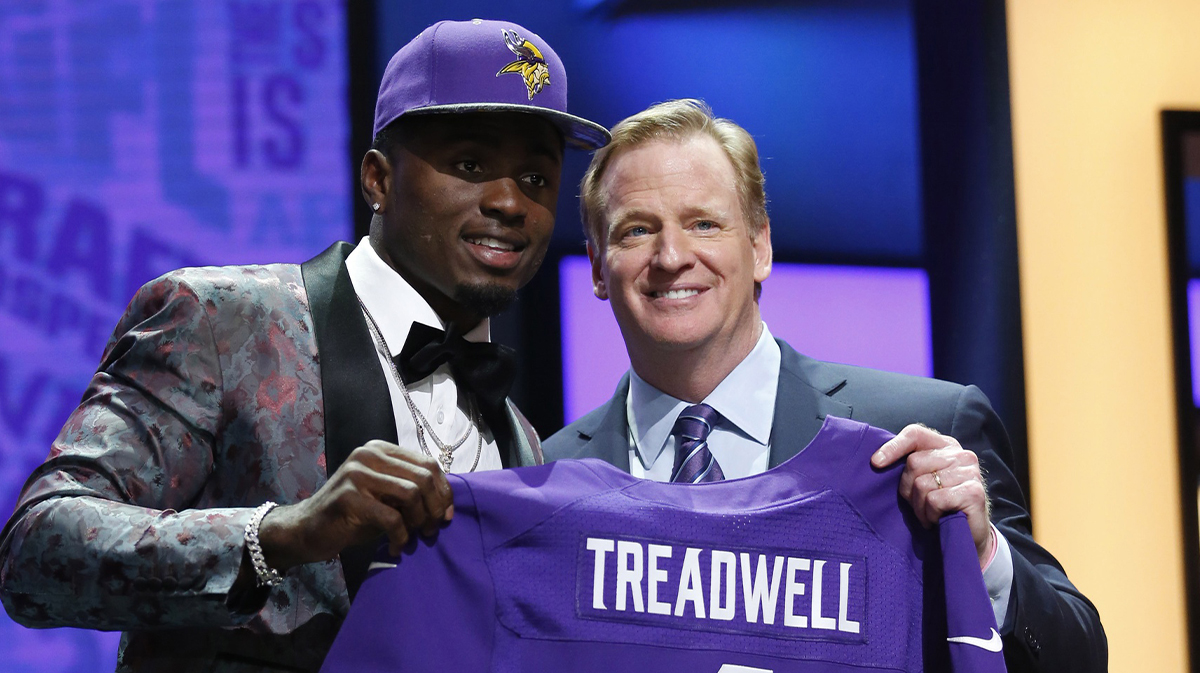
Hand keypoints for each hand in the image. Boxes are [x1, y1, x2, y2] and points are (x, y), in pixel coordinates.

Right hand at [257, 441, 453, 570]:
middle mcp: (369, 454)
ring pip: (411, 494)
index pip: (428, 464)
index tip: (447, 516)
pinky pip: (392, 518)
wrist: (307, 530)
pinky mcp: (348, 497)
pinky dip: (401, 537)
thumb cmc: (351, 515)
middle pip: (423, 477)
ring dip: (421, 521)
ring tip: (416, 538)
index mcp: (380, 449)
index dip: (444, 491)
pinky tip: (397, 548)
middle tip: (433, 530)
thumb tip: (446, 503)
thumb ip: (409, 491)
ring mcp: (357, 473)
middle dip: (436, 508)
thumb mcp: (384, 497)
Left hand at [871, 424, 993, 567]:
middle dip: (908, 489)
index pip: (915, 434)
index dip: (893, 447)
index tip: (876, 463)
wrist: (968, 536)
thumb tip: (877, 461)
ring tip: (930, 514)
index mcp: (946, 446)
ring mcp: (970, 472)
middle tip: (919, 504)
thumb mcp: (923, 481)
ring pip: (922, 485)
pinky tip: (940, 519)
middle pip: (914, 463)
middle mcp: (961, 455)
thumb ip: (910, 467)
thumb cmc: (940, 506)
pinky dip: (931, 515)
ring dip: (920, 507)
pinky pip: (934, 500)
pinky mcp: (973, 492)